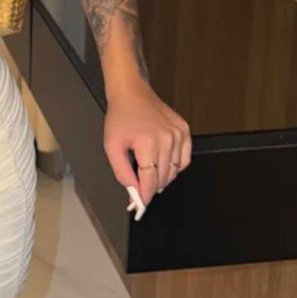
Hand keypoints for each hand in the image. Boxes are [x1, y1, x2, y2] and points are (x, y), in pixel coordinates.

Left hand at [103, 79, 190, 218]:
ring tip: (150, 174)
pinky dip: (176, 167)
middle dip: (151, 188)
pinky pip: (184, 159)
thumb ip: (122, 172)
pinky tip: (164, 164)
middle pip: (163, 177)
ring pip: (175, 171)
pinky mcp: (184, 130)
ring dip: (163, 178)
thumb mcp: (111, 145)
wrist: (131, 93)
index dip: (145, 195)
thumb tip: (133, 191)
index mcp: (147, 142)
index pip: (150, 180)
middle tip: (141, 191)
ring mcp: (178, 134)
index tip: (141, 204)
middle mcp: (166, 138)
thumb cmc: (120, 116)